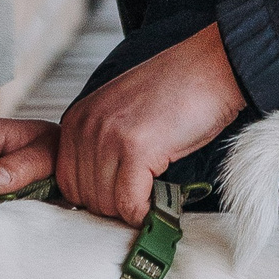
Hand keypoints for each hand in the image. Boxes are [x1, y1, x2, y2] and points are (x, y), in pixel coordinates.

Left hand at [55, 23, 245, 224]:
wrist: (211, 66)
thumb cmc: (176, 91)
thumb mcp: (122, 112)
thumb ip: (102, 143)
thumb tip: (100, 191)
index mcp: (78, 118)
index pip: (66, 181)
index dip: (96, 196)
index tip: (122, 195)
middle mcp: (85, 127)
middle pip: (83, 196)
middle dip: (114, 206)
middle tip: (142, 197)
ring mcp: (108, 136)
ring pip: (106, 204)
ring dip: (131, 209)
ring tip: (153, 195)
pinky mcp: (136, 149)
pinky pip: (130, 203)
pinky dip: (145, 212)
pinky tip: (160, 202)